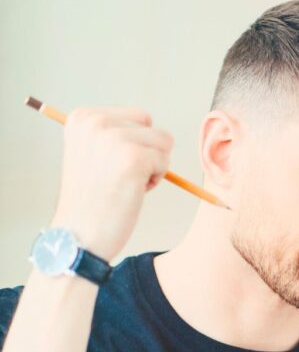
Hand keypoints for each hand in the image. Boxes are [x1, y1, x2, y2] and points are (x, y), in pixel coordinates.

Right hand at [51, 107, 172, 259]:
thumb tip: (147, 123)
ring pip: (164, 142)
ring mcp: (114, 138)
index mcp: (83, 117)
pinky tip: (131, 191)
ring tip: (125, 183)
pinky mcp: (134, 157)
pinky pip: (166, 162)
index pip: (138, 117)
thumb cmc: (92, 198)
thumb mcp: (90, 152)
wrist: (80, 234)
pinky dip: (156, 179)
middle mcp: (95, 122)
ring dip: (152, 166)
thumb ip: (111, 133)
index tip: (108, 166)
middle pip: (153, 127)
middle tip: (119, 177)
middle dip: (147, 152)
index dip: (134, 144)